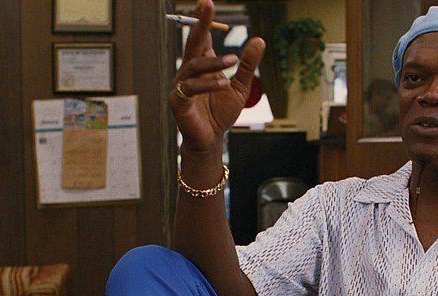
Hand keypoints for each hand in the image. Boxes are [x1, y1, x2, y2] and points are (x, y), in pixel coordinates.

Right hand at [169, 0, 264, 154]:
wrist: (211, 139)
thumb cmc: (221, 112)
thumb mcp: (240, 86)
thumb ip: (248, 65)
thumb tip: (259, 40)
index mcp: (203, 66)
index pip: (203, 38)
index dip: (204, 21)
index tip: (207, 3)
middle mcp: (189, 72)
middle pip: (193, 43)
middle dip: (200, 24)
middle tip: (207, 6)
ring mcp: (181, 85)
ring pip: (193, 66)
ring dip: (213, 62)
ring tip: (233, 60)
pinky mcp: (178, 102)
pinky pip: (190, 88)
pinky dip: (207, 85)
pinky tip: (223, 84)